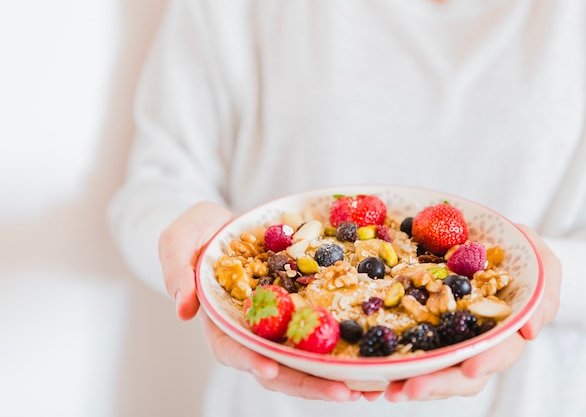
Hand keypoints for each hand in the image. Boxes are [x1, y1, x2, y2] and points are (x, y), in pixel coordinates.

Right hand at [158, 202, 362, 400]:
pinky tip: (372, 360)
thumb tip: (182, 310)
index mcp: (220, 320)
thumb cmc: (197, 232)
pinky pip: (321, 333)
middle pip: (277, 366)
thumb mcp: (179, 240)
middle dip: (308, 382)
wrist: (226, 224)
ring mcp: (278, 323)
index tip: (270, 370)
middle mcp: (251, 330)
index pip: (232, 349)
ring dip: (333, 376)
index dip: (249, 361)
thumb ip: (177, 270)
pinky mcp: (300, 310)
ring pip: (304, 358)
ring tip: (369, 388)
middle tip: (344, 391)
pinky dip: (344, 349)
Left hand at [383, 224, 561, 400]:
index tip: (470, 369)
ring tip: (385, 387)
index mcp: (507, 329)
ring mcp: (449, 339)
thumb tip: (530, 331)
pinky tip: (370, 377)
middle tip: (410, 389)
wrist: (490, 245)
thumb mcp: (540, 260)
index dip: (487, 362)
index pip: (501, 351)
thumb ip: (544, 289)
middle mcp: (477, 342)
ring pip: (433, 370)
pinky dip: (392, 367)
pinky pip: (409, 352)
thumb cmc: (520, 254)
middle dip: (437, 384)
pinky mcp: (424, 330)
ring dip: (409, 382)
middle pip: (461, 374)